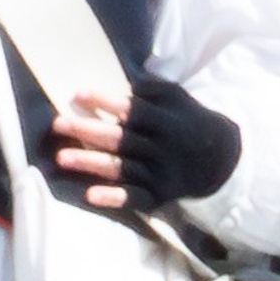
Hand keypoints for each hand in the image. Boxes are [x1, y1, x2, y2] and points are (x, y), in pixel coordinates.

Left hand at [57, 79, 240, 214]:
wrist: (222, 161)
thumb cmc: (190, 122)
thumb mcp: (180, 99)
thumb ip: (154, 90)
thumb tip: (123, 83)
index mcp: (169, 122)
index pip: (134, 111)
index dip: (107, 102)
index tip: (78, 94)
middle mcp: (164, 149)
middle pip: (122, 139)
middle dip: (88, 131)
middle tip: (57, 124)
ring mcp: (160, 174)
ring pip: (122, 168)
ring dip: (91, 163)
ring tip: (62, 158)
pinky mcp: (159, 195)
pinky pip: (135, 198)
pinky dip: (114, 198)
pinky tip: (91, 195)